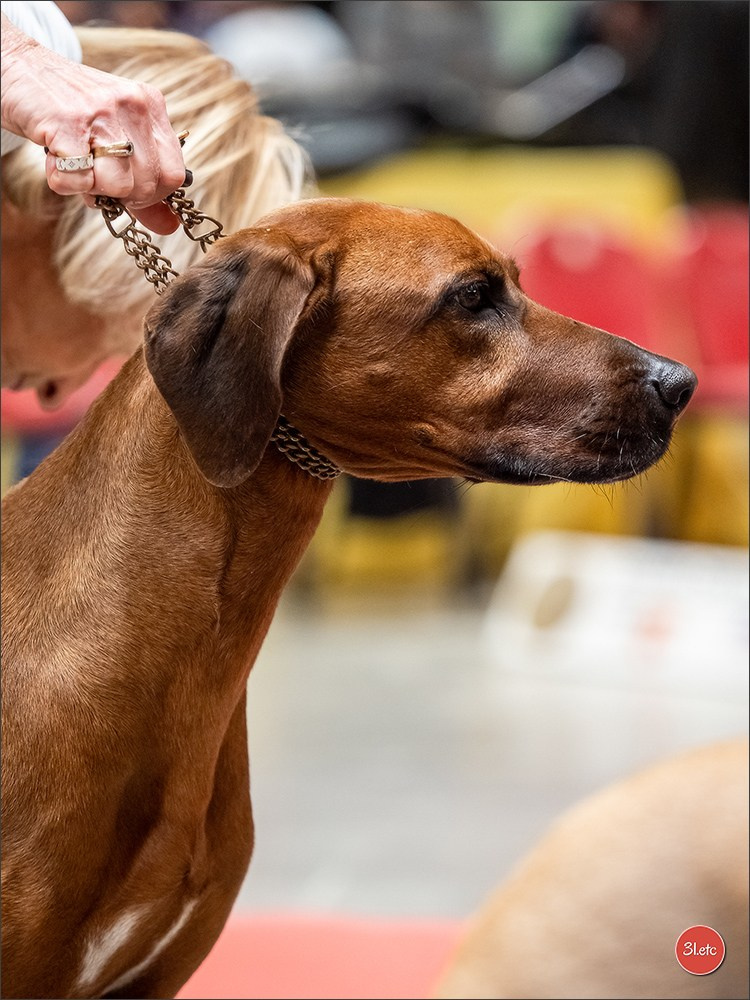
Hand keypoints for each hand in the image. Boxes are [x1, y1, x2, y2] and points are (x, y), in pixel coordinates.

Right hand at [1, 14, 185, 233]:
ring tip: (75, 163)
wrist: (17, 66)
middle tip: (95, 176)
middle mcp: (133, 105)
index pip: (175, 174)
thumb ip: (143, 182)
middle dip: (120, 195)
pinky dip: (63, 182)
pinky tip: (56, 159)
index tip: (130, 191)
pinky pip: (78, 180)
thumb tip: (169, 226)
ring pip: (118, 185)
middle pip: (148, 185)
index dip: (154, 196)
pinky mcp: (66, 123)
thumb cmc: (70, 111)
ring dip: (91, 188)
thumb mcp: (115, 137)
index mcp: (150, 107)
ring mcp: (101, 112)